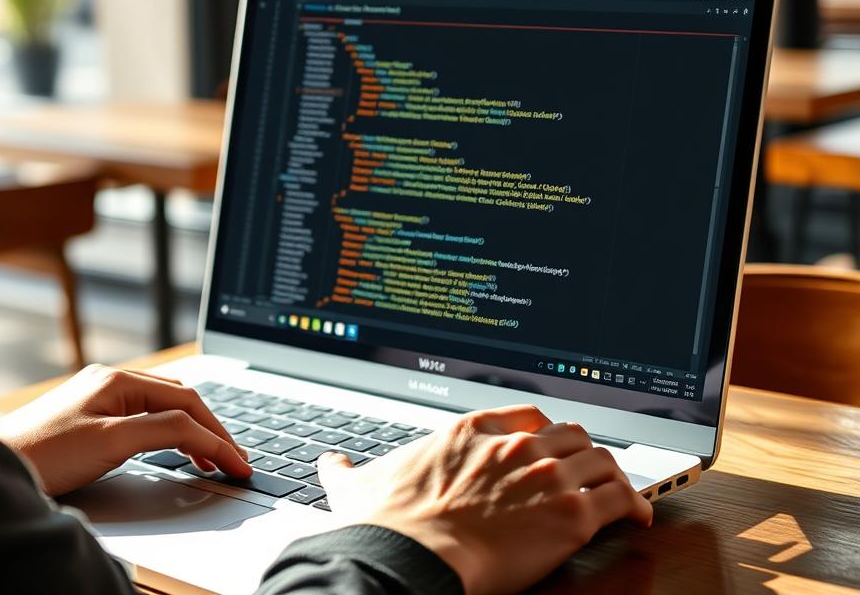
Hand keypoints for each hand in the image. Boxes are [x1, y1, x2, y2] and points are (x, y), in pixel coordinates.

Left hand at [0, 364, 252, 496]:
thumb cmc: (43, 453)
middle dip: (212, 431)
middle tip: (236, 463)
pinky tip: (177, 449)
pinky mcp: (92, 415)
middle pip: (180, 401)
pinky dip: (171, 433)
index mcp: (119, 380)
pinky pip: (146, 417)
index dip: (218, 435)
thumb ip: (161, 432)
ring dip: (194, 432)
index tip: (238, 464)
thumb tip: (202, 434)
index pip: (187, 403)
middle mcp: (112, 381)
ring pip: (164, 409)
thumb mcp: (111, 442)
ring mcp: (101, 396)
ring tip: (214, 460)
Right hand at [316, 404, 651, 594]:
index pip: (528, 415)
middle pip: (571, 433)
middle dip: (583, 451)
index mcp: (471, 430)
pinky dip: (635, 505)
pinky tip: (637, 517)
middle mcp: (515, 445)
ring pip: (602, 458)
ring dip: (612, 475)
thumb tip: (332, 464)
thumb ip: (346, 470)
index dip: (545, 430)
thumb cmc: (388, 525)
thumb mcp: (356, 487)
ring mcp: (546, 476)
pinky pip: (621, 498)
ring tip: (619, 491)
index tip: (550, 444)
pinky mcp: (570, 514)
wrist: (409, 556)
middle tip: (587, 470)